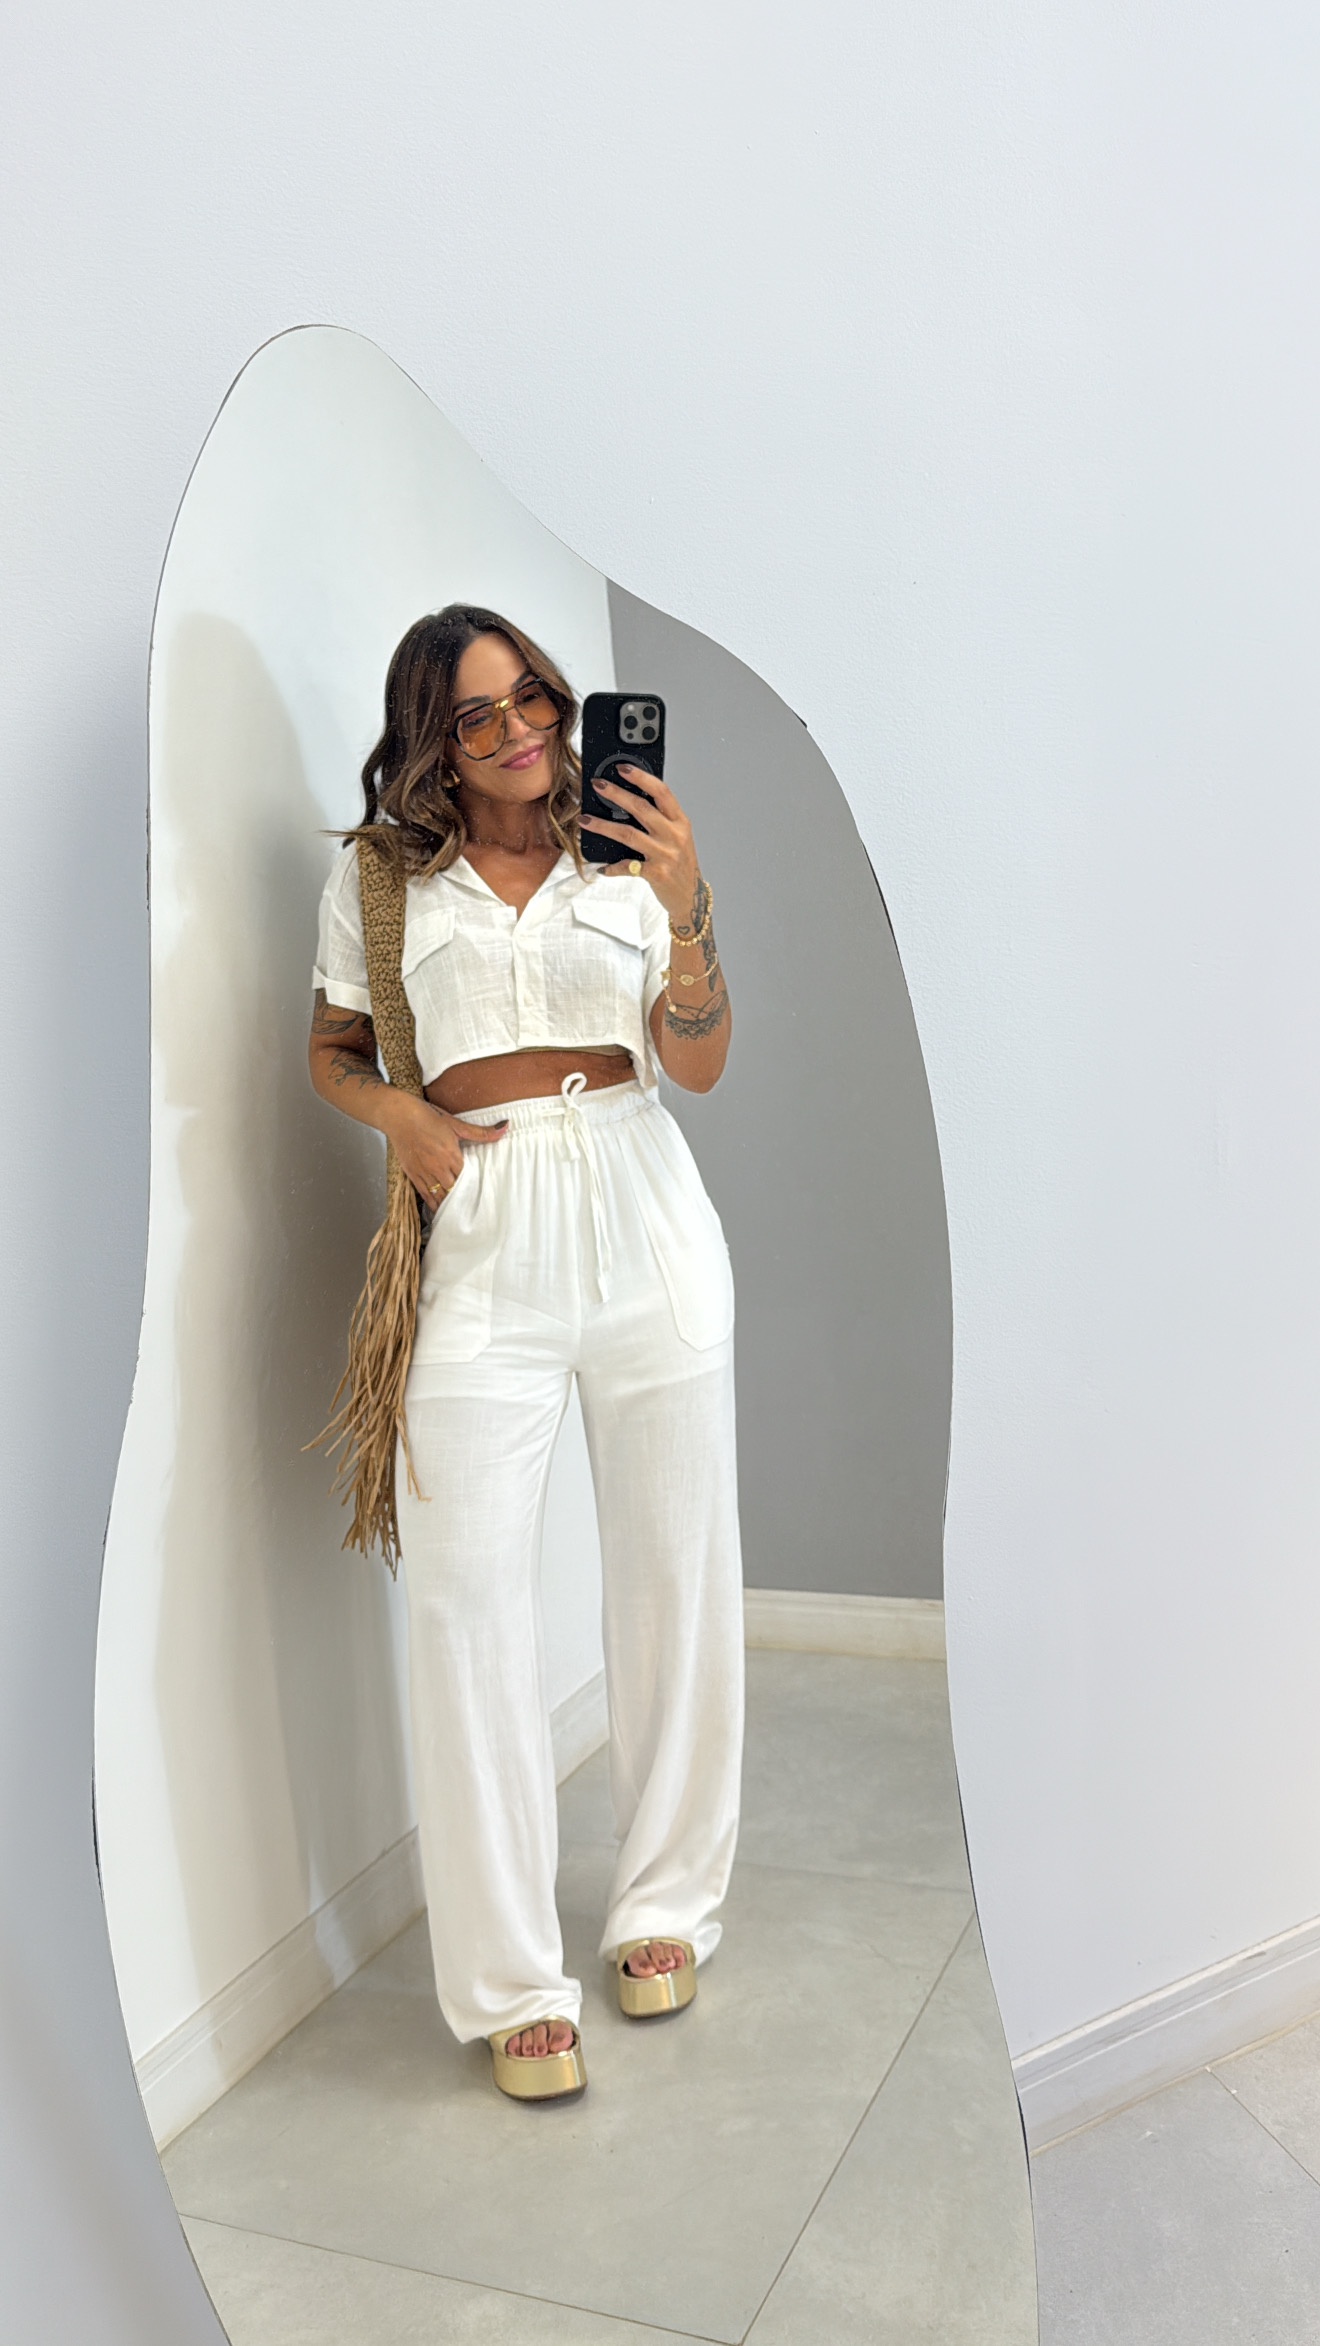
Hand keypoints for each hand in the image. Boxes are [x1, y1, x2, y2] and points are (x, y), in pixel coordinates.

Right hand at [385, 1093, 505, 1203]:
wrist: (400, 1117)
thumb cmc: (428, 1117)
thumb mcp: (456, 1124)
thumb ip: (481, 1132)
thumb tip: (505, 1126)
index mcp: (451, 1154)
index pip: (467, 1177)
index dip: (474, 1185)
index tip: (481, 1192)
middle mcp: (438, 1166)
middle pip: (454, 1189)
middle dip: (462, 1196)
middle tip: (472, 1204)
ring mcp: (424, 1172)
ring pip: (440, 1195)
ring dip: (449, 1202)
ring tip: (458, 1211)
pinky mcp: (413, 1175)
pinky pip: (425, 1195)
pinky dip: (433, 1203)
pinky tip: (439, 1208)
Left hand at [580, 768, 703, 928]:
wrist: (690, 896)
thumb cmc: (680, 864)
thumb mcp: (677, 837)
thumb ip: (660, 820)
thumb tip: (627, 801)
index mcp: (680, 822)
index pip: (662, 792)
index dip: (642, 777)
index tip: (623, 768)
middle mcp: (674, 835)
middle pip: (641, 808)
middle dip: (616, 794)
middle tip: (598, 785)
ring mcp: (665, 854)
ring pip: (628, 834)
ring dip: (603, 826)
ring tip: (585, 820)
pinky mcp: (656, 874)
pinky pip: (627, 866)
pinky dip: (611, 866)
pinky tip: (601, 866)